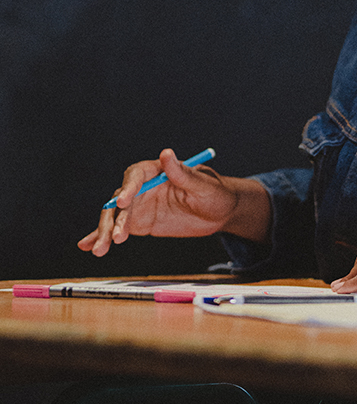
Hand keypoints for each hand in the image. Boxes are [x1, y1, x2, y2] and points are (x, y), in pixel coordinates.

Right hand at [77, 148, 270, 256]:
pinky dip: (102, 236)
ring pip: (116, 216)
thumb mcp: (203, 186)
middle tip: (114, 238)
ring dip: (105, 231)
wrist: (220, 212)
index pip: (135, 175)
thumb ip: (182, 173)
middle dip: (113, 218)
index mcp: (157, 171)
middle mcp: (143, 186)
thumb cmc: (216, 193)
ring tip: (100, 250)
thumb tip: (166, 154)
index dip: (127, 187)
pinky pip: (119, 229)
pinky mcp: (141, 222)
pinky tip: (88, 245)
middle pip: (120, 199)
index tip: (123, 202)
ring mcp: (140, 205)